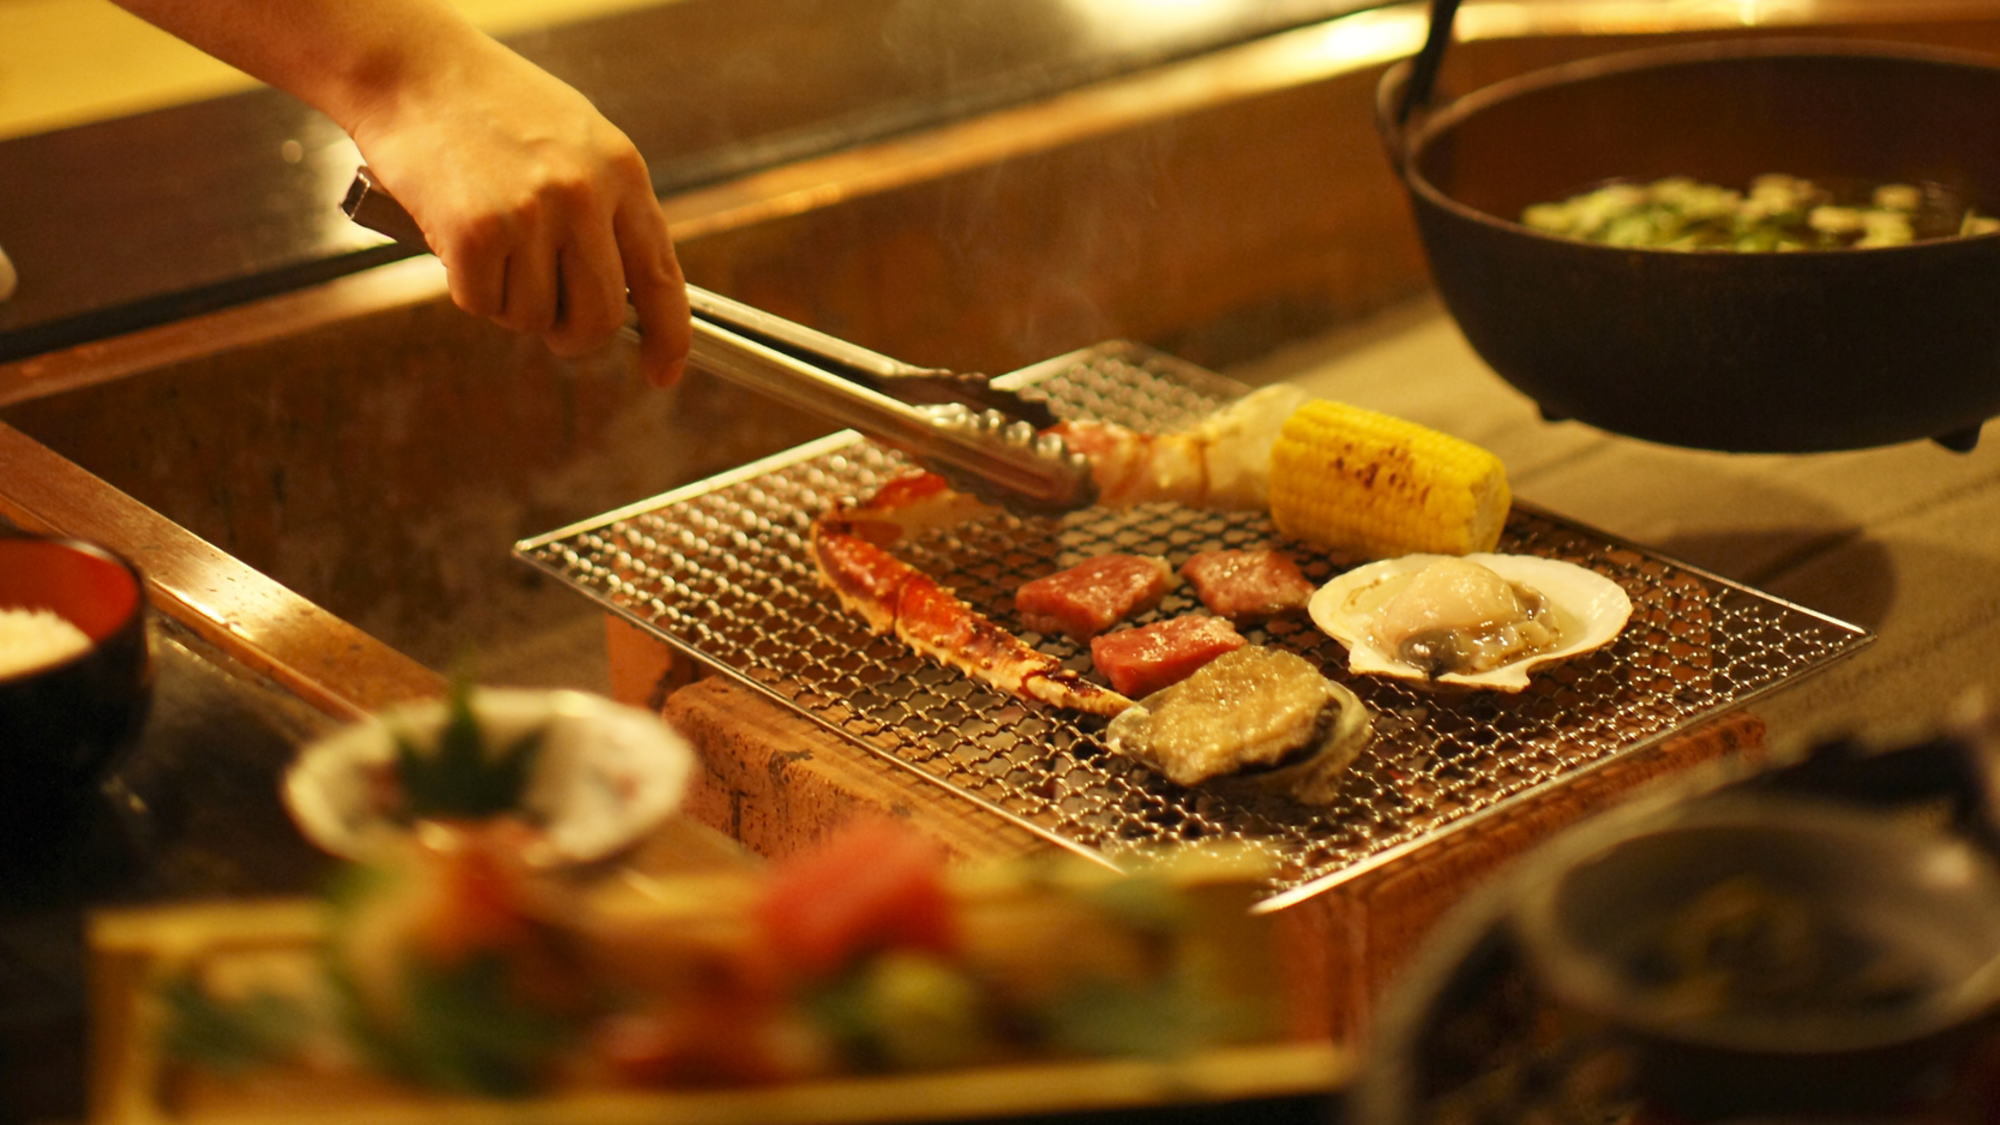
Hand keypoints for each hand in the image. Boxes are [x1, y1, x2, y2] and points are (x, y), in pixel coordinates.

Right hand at [347, 39, 690, 385]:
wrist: (410, 67)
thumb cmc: (490, 106)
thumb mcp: (576, 143)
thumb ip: (607, 211)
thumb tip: (626, 293)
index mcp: (622, 173)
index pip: (663, 277)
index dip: (669, 337)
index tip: (662, 373)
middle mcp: (585, 196)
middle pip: (599, 316)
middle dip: (572, 334)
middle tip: (549, 323)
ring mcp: (532, 214)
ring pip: (533, 317)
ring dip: (507, 300)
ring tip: (490, 243)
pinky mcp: (476, 233)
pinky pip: (482, 304)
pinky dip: (467, 287)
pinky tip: (457, 237)